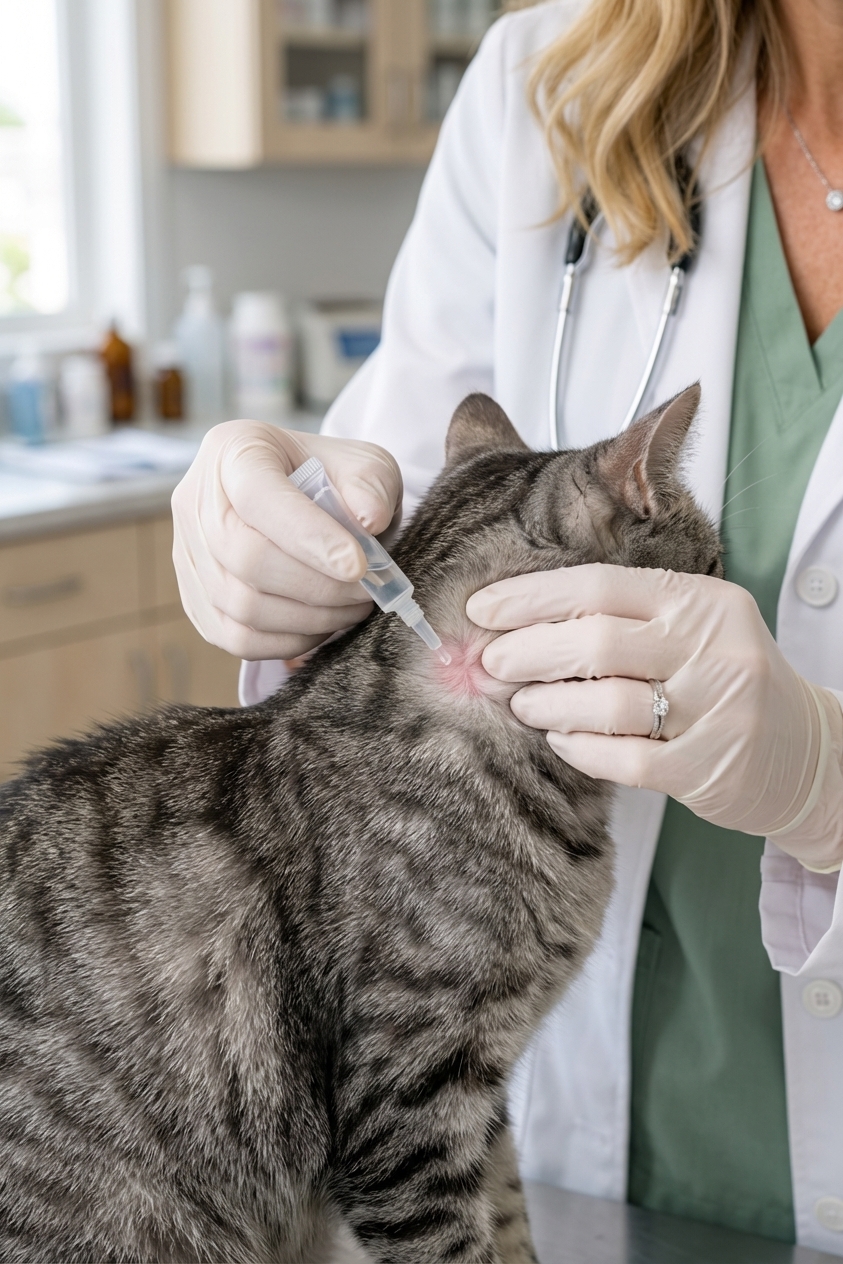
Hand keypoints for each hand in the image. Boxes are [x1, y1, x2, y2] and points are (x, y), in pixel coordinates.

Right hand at [172, 421, 402, 660]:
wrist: (306, 498)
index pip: (260, 498)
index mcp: (234, 451)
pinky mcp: (196, 600)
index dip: (310, 538)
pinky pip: (236, 638)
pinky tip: (322, 624)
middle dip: (317, 586)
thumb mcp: (363, 462)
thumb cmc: (332, 478)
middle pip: (246, 559)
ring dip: (310, 618)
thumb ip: (371, 483)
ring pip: (242, 605)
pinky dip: (287, 641)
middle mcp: (197, 501)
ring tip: (351, 607)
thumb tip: (368, 520)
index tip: (360, 566)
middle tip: (366, 591)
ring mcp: (189, 554)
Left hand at [467, 564, 842, 869]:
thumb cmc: (726, 681)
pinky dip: (581, 749)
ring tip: (521, 704)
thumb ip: (622, 617)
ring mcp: (715, 711)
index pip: (600, 586)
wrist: (806, 751)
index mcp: (701, 601)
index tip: (482, 610)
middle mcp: (713, 648)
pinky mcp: (709, 768)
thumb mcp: (692, 628)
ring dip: (549, 703)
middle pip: (597, 641)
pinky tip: (561, 740)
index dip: (531, 597)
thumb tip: (519, 621)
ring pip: (608, 703)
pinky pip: (625, 760)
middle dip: (529, 651)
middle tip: (492, 663)